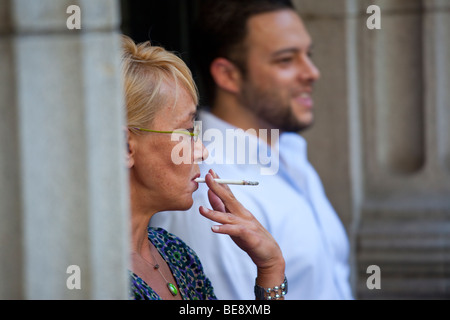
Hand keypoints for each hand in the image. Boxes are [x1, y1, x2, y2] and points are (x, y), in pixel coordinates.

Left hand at [199, 169, 284, 289]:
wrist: (269, 253)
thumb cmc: (249, 238)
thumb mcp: (233, 221)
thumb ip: (222, 209)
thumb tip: (210, 194)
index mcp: (239, 210)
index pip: (228, 193)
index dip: (219, 182)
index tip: (210, 172)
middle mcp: (243, 214)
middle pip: (228, 199)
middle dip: (217, 187)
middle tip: (208, 177)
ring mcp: (246, 224)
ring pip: (228, 216)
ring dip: (214, 212)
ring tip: (201, 209)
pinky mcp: (249, 236)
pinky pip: (235, 231)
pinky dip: (224, 229)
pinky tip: (214, 229)